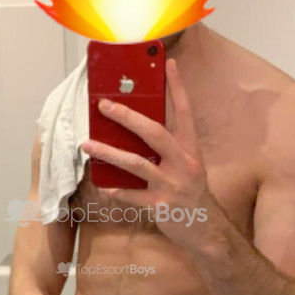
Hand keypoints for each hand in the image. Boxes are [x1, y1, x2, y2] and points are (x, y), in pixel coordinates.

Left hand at [82, 57, 215, 247]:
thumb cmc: (191, 193)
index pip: (185, 111)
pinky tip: (102, 184)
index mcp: (191, 148)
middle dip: (127, 116)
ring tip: (87, 144)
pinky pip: (132, 195)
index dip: (177, 87)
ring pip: (136, 163)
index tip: (168, 64)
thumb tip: (136, 129)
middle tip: (104, 105)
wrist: (207, 230)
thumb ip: (167, 148)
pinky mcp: (161, 205)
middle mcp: (184, 163)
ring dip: (108, 152)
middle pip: (154, 132)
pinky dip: (116, 189)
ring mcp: (172, 184)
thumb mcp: (187, 165)